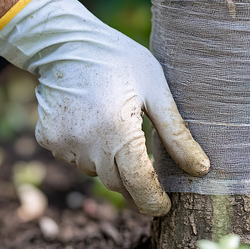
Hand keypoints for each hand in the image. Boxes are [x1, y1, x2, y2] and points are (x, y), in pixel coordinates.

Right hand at [0, 0, 209, 215]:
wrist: (64, 41)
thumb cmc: (118, 59)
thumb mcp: (156, 89)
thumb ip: (177, 133)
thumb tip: (201, 170)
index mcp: (118, 131)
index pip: (139, 184)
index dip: (154, 201)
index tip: (165, 207)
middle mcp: (87, 144)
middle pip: (117, 182)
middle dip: (135, 181)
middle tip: (148, 168)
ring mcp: (63, 143)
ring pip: (95, 171)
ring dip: (110, 162)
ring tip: (117, 127)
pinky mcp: (48, 139)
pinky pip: (74, 157)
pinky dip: (87, 149)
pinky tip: (93, 122)